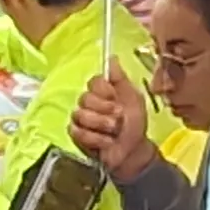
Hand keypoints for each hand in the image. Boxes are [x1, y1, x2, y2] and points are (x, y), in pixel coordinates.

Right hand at [70, 63, 152, 180]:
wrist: (132, 151)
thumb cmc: (134, 125)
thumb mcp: (133, 99)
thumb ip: (121, 80)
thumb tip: (113, 58)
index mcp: (103, 91)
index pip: (94, 82)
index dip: (105, 92)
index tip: (117, 100)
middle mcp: (89, 102)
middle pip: (85, 98)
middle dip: (105, 111)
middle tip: (118, 119)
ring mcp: (80, 118)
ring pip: (81, 115)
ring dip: (102, 126)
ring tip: (113, 132)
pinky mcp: (75, 135)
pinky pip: (78, 131)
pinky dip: (96, 138)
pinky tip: (105, 142)